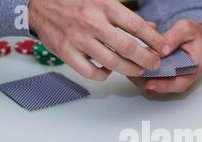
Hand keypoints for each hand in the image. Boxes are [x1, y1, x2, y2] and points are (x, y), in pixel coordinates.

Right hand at [28, 0, 168, 80]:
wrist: (37, 3)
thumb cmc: (74, 1)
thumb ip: (126, 14)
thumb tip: (151, 28)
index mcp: (103, 5)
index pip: (136, 25)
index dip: (153, 39)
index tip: (163, 48)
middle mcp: (92, 23)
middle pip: (127, 48)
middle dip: (146, 59)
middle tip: (154, 64)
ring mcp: (78, 39)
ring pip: (112, 63)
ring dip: (130, 70)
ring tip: (138, 71)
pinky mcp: (66, 53)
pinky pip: (91, 73)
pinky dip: (104, 75)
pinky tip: (109, 70)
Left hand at [128, 19, 201, 93]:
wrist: (197, 39)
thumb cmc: (194, 35)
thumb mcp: (186, 29)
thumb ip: (174, 37)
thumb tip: (161, 49)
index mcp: (194, 69)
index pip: (179, 84)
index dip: (164, 86)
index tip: (150, 83)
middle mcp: (184, 78)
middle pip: (164, 89)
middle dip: (147, 83)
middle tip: (133, 75)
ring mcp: (174, 80)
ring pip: (156, 88)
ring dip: (142, 81)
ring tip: (130, 70)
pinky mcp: (165, 78)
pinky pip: (152, 82)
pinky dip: (142, 76)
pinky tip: (133, 66)